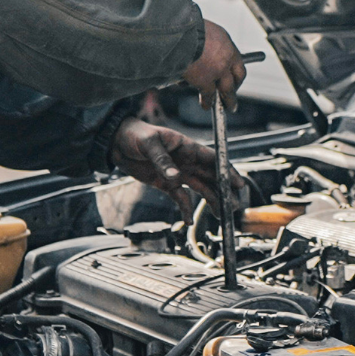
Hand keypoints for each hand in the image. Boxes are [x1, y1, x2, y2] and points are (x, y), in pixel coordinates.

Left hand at [111, 118, 244, 212]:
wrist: (116, 142)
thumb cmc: (134, 135)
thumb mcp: (149, 143)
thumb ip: (162, 160)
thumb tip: (174, 176)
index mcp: (186, 147)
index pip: (213, 159)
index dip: (227, 171)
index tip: (238, 184)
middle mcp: (186, 161)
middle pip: (211, 176)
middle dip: (224, 190)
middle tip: (234, 205)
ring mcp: (178, 173)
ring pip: (201, 188)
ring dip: (211, 201)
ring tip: (221, 214)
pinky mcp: (166, 184)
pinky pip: (181, 198)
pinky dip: (186, 209)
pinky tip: (189, 221)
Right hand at [180, 21, 246, 110]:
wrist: (177, 33)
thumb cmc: (183, 28)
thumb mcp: (201, 31)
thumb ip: (205, 43)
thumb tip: (199, 50)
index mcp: (226, 42)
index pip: (238, 60)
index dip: (236, 72)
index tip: (235, 79)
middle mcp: (226, 57)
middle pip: (237, 77)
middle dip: (235, 88)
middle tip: (234, 96)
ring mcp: (218, 70)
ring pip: (227, 90)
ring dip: (228, 100)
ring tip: (228, 106)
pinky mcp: (205, 80)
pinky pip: (208, 95)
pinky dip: (207, 101)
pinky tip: (206, 105)